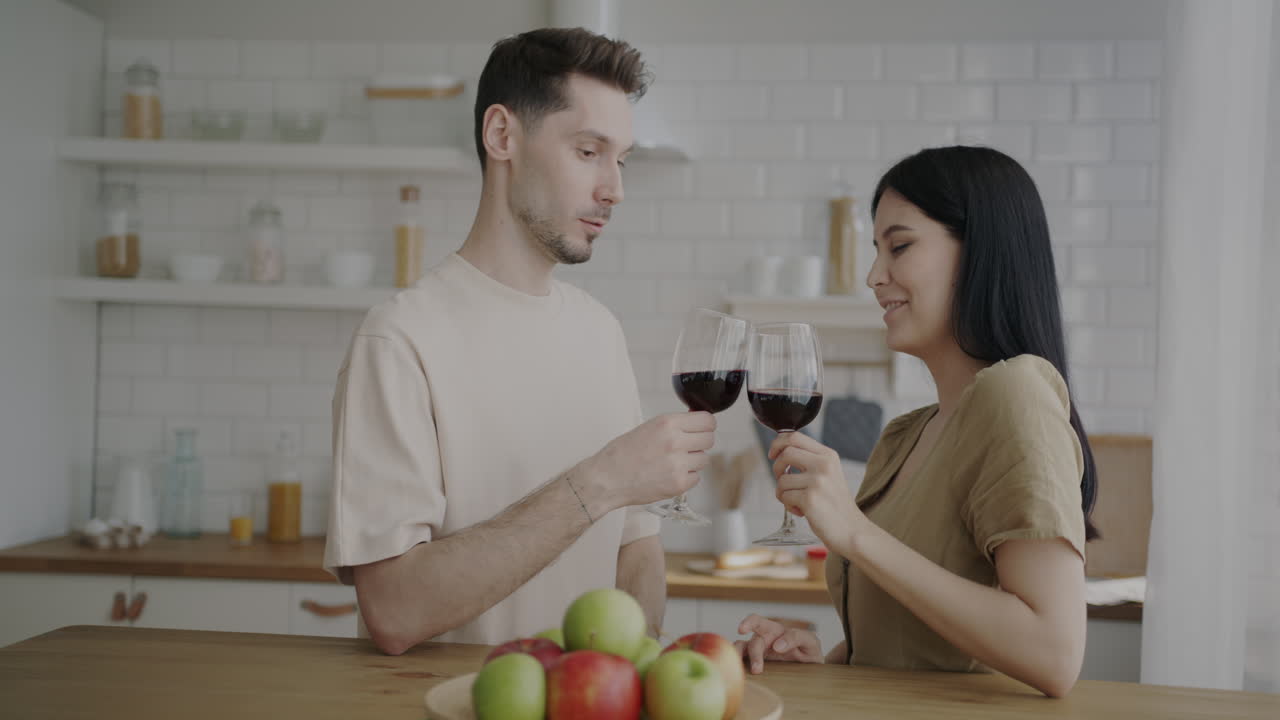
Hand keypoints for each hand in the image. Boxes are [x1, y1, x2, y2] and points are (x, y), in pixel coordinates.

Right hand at [580, 412, 716, 508]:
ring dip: (693, 461)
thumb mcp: (648, 427)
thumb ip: (674, 425)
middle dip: (700, 442)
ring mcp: (678, 465)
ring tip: (672, 462)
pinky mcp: (678, 484)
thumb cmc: (622, 453)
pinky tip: (669, 474)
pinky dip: (686, 477)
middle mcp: (675, 442)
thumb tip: (697, 424)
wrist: (607, 479)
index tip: (701, 429)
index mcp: (667, 424)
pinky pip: (696, 477)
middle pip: (709, 439)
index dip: (705, 425)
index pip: (708, 420)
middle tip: (686, 447)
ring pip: (704, 459)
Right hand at [734, 614, 822, 673]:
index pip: (757, 621)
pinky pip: (742, 662)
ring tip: (740, 670)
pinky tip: (738, 673)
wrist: (810, 666)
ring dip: (738, 658)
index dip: (748, 623)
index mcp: (774, 630)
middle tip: (757, 670)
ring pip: (740, 650)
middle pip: (752, 643)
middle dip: (754, 655)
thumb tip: (777, 645)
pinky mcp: (755, 664)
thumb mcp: (810, 641)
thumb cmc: (809, 650)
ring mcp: (758, 653)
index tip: (741, 630)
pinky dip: (737, 665)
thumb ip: (797, 637)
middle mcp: (763, 640)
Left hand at [769, 432, 868, 550]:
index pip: (795, 436)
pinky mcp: (810, 499)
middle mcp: (824, 465)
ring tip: (798, 502)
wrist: (852, 530)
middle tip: (783, 481)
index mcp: (828, 456)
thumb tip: (780, 452)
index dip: (778, 443)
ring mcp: (817, 481)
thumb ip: (810, 461)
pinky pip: (784, 497)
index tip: (773, 454)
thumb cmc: (835, 504)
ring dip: (784, 494)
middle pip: (786, 453)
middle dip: (777, 468)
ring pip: (782, 480)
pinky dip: (789, 506)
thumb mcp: (829, 474)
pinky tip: (803, 512)